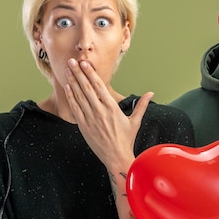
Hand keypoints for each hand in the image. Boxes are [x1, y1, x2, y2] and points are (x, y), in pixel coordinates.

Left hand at [63, 58, 151, 172]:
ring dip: (73, 82)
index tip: (85, 63)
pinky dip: (71, 97)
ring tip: (68, 70)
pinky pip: (75, 108)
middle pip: (86, 88)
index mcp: (112, 108)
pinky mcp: (83, 126)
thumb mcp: (135, 121)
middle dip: (78, 73)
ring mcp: (90, 118)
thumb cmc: (126, 140)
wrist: (116, 157)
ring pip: (79, 96)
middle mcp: (100, 111)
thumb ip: (141, 105)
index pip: (99, 86)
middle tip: (72, 61)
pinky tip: (68, 87)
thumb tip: (151, 93)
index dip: (91, 73)